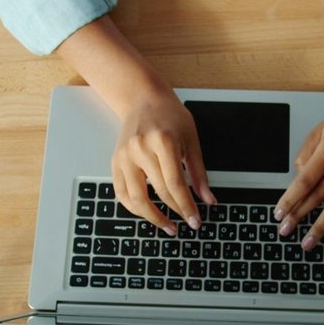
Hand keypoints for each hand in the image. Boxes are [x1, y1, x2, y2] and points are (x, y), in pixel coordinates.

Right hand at [112, 89, 215, 233]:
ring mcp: (124, 156)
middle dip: (175, 212)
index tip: (195, 220)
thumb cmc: (169, 115)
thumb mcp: (191, 139)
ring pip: (136, 198)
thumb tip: (208, 199)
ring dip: (152, 217)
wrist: (143, 99)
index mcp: (163, 141)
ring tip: (167, 225)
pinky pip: (121, 193)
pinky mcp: (115, 162)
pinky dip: (134, 208)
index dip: (186, 205)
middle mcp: (140, 149)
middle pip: (158, 191)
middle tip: (187, 224)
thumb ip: (199, 172)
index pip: (175, 183)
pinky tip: (147, 213)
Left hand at [273, 99, 323, 249]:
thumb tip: (297, 182)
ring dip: (321, 226)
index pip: (305, 180)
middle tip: (286, 230)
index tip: (280, 213)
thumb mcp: (320, 130)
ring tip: (309, 240)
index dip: (290, 200)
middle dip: (300, 215)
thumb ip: (305, 154)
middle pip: (319, 195)